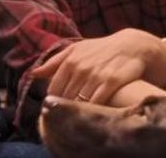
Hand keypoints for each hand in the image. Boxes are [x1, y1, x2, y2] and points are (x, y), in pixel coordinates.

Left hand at [31, 29, 165, 104]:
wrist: (131, 46)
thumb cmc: (99, 50)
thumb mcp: (75, 50)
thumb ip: (54, 62)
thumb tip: (33, 74)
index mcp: (69, 61)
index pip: (54, 89)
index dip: (54, 101)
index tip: (56, 109)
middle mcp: (81, 68)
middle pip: (66, 97)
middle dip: (64, 109)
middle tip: (66, 117)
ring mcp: (96, 74)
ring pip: (80, 101)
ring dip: (78, 111)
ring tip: (78, 118)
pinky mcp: (112, 81)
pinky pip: (97, 101)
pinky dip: (93, 109)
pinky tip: (92, 114)